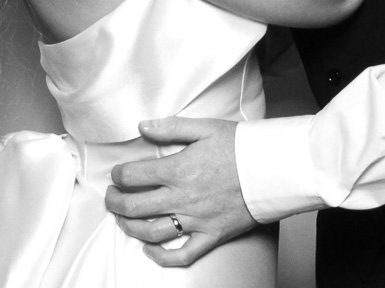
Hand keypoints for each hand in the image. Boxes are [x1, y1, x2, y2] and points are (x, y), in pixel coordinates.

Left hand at [104, 116, 257, 266]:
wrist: (273, 169)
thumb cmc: (242, 147)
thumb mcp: (205, 128)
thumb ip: (171, 128)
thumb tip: (143, 127)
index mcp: (179, 169)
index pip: (134, 176)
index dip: (119, 175)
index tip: (117, 174)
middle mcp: (182, 198)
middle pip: (135, 205)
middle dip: (115, 201)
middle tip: (111, 197)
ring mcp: (196, 220)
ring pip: (151, 231)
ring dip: (129, 227)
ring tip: (122, 220)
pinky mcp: (211, 236)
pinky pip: (182, 255)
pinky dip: (162, 257)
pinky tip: (149, 251)